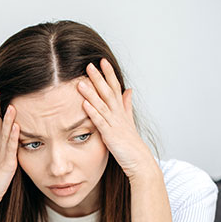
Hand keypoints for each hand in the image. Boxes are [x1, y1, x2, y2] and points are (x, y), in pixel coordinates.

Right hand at [0, 89, 19, 209]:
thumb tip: (13, 148)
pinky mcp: (6, 164)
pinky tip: (15, 125)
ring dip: (6, 118)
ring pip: (4, 133)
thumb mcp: (0, 166)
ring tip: (9, 104)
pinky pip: (10, 147)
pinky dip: (13, 135)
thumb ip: (6, 155)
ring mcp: (0, 155)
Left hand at [77, 59, 153, 179]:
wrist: (139, 160)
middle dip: (99, 78)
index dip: (109, 74)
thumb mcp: (129, 121)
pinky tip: (84, 104)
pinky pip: (100, 122)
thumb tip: (129, 90)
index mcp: (121, 110)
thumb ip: (127, 105)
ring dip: (92, 93)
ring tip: (81, 82)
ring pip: (102, 105)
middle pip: (108, 92)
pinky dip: (92, 112)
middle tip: (90, 64)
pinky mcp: (110, 135)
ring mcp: (114, 124)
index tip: (102, 61)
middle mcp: (118, 115)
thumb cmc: (131, 143)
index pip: (115, 87)